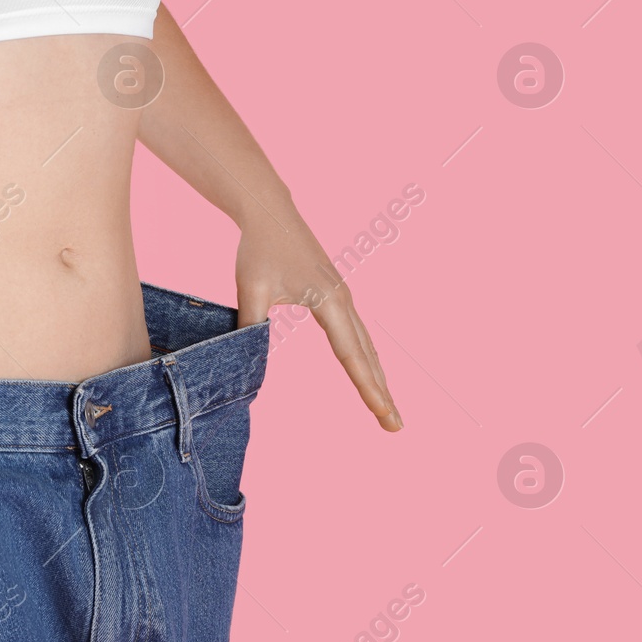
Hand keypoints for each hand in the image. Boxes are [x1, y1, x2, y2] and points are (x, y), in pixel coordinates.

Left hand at [234, 205, 402, 431]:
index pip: (350, 355)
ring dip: (377, 378)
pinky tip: (370, 374)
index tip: (382, 413)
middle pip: (367, 356)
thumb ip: (251, 328)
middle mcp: (344, 302)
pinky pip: (357, 334)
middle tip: (395, 427)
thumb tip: (246, 365)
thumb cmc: (258, 250)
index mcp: (329, 302)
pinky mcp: (337, 296)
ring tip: (387, 410)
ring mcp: (344, 298)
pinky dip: (367, 359)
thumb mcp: (250, 290)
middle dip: (381, 393)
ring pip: (366, 346)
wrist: (270, 213)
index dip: (365, 387)